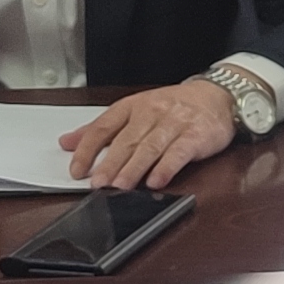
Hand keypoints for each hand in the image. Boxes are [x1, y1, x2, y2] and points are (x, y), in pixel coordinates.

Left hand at [63, 80, 238, 190]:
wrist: (217, 96)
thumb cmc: (173, 107)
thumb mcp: (134, 111)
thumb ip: (101, 129)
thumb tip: (66, 142)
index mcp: (132, 106)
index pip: (104, 126)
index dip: (88, 149)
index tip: (76, 169)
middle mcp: (152, 112)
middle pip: (127, 140)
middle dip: (111, 163)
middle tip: (98, 183)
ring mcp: (175, 123)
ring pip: (150, 147)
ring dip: (134, 168)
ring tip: (121, 186)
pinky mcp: (196, 135)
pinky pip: (180, 152)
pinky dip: (167, 167)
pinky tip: (156, 181)